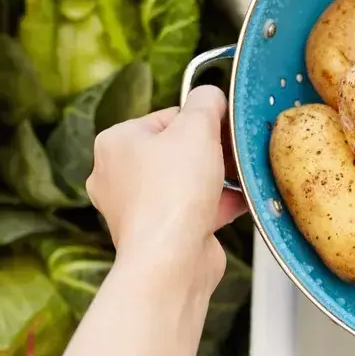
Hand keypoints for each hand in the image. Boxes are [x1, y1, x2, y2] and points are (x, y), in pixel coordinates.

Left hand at [86, 85, 246, 292]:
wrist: (170, 260)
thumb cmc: (174, 193)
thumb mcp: (198, 127)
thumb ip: (207, 101)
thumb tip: (211, 95)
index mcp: (115, 141)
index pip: (168, 116)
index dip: (202, 122)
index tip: (223, 131)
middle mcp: (116, 174)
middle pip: (177, 150)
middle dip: (211, 153)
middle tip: (232, 156)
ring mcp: (135, 207)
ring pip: (185, 181)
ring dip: (216, 180)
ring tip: (238, 180)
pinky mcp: (156, 233)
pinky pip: (191, 209)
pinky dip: (215, 205)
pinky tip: (238, 203)